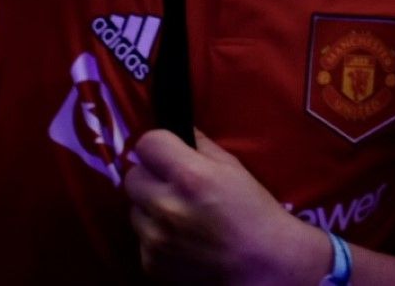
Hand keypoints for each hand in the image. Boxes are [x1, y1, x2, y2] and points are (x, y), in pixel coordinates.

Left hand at [124, 130, 318, 284]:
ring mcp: (155, 239)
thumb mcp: (233, 168)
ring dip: (151, 208)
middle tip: (173, 185)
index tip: (168, 152)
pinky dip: (156, 236)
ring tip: (180, 215)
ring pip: (134, 209)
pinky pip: (141, 239)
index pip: (147, 144)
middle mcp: (166, 206)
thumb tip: (179, 131)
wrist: (261, 262)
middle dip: (151, 176)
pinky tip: (181, 239)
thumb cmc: (253, 211)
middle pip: (133, 177)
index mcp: (190, 176)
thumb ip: (201, 146)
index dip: (158, 145)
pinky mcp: (150, 263)